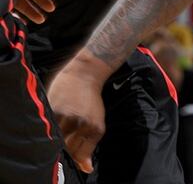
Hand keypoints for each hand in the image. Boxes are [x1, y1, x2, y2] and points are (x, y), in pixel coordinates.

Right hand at [47, 55, 111, 172]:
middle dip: (65, 147)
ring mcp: (67, 117)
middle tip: (66, 137)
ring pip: (56, 138)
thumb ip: (89, 144)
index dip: (74, 158)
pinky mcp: (54, 109)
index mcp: (96, 129)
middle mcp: (83, 125)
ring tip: (61, 125)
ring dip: (56, 136)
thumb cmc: (91, 99)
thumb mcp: (96, 122)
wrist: (86, 73)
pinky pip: (48, 126)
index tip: (72, 155)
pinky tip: (54, 119)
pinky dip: (49, 126)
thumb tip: (85, 168)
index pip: (80, 155)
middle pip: (67, 149)